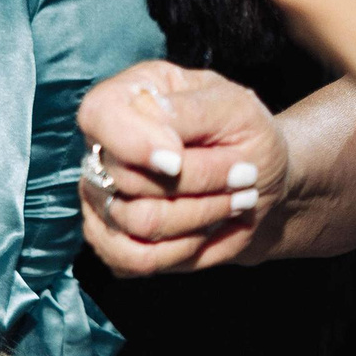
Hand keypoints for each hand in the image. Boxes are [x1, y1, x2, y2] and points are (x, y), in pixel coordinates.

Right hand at [78, 62, 290, 276]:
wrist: (257, 183)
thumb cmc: (245, 134)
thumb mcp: (235, 107)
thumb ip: (189, 114)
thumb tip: (158, 149)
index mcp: (128, 96)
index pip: (99, 115)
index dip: (133, 143)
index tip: (178, 160)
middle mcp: (105, 148)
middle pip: (126, 178)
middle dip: (197, 182)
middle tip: (242, 174)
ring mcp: (101, 198)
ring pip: (138, 221)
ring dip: (200, 215)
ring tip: (237, 201)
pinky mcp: (112, 242)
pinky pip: (135, 259)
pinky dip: (182, 250)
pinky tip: (206, 232)